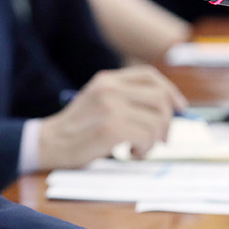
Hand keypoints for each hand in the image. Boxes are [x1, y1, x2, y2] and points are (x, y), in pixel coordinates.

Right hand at [38, 66, 186, 169]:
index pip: (149, 75)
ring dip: (154, 140)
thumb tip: (168, 108)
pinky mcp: (110, 127)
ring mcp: (110, 107)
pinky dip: (145, 149)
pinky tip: (130, 153)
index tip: (179, 108)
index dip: (170, 91)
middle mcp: (109, 88)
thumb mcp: (98, 102)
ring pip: (156, 120)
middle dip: (167, 122)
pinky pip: (146, 136)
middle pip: (160, 99)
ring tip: (138, 148)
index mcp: (107, 80)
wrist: (48, 144)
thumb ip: (125, 98)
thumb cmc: (77, 129)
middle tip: (158, 140)